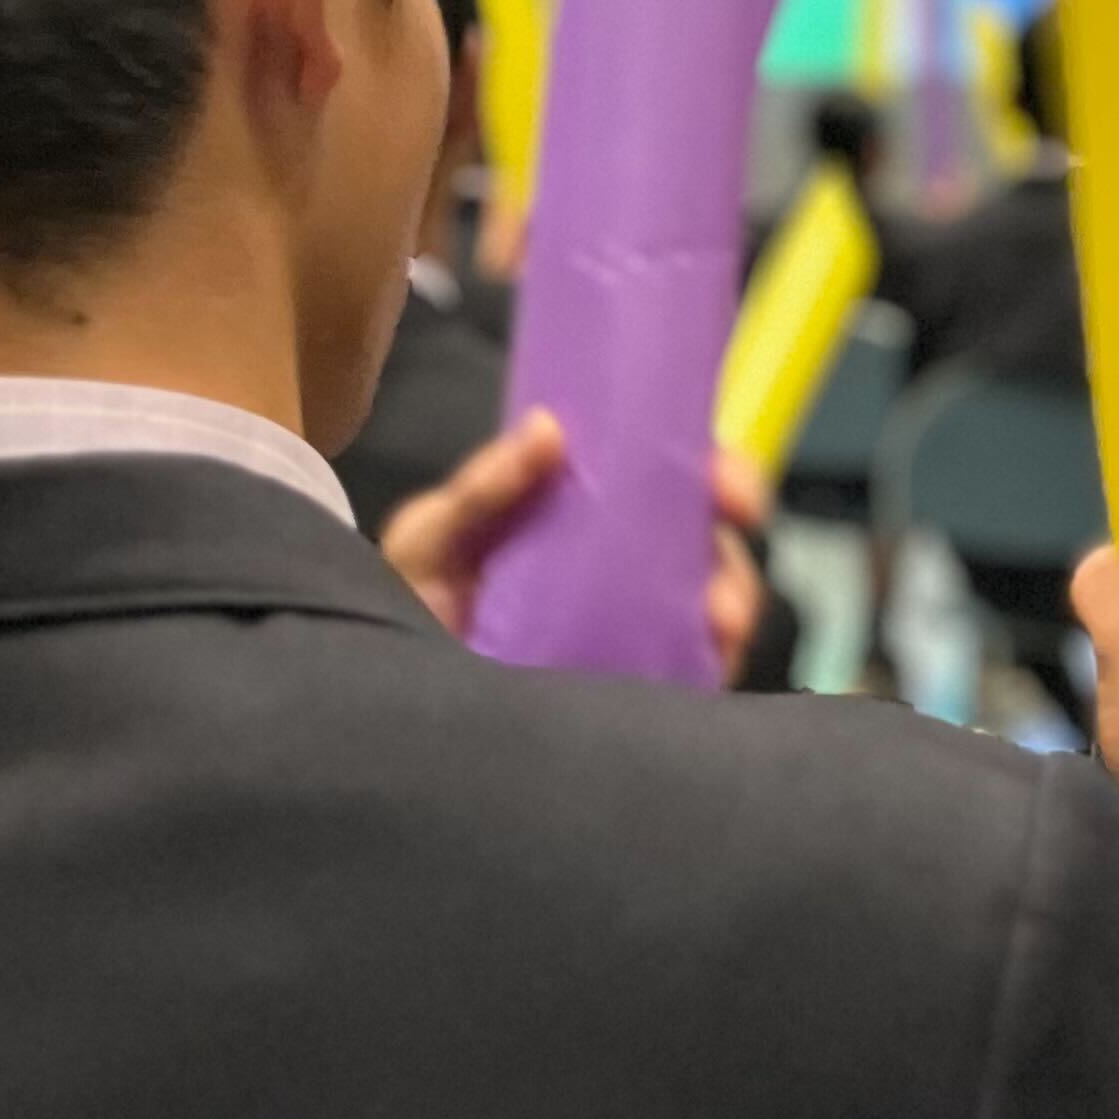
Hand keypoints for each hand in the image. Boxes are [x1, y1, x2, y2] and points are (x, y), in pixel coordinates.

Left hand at [379, 419, 772, 679]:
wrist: (384, 685)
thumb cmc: (412, 593)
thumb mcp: (433, 532)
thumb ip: (484, 486)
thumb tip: (548, 425)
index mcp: (590, 515)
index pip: (674, 483)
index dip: (717, 474)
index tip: (726, 484)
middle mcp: (624, 571)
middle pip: (708, 554)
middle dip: (734, 564)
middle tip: (723, 587)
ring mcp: (631, 635)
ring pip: (710, 620)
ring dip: (729, 620)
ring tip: (717, 631)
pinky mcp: (631, 692)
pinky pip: (689, 683)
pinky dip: (709, 675)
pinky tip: (703, 673)